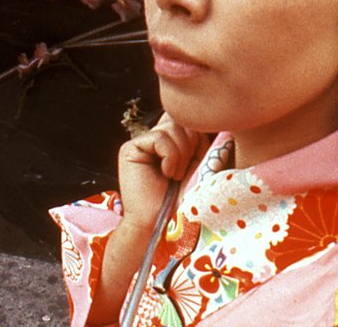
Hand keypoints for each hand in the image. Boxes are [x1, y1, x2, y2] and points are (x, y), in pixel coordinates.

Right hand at [117, 113, 207, 229]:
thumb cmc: (183, 198)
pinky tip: (165, 174)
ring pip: (172, 126)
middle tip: (184, 173)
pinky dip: (170, 156)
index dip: (199, 137)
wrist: (162, 223)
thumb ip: (200, 139)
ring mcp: (141, 142)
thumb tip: (207, 116)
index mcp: (170, 140)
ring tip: (175, 176)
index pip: (187, 119)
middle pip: (181, 120)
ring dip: (181, 154)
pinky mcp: (130, 149)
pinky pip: (159, 137)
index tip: (198, 162)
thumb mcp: (199, 163)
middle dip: (191, 146)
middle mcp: (154, 138)